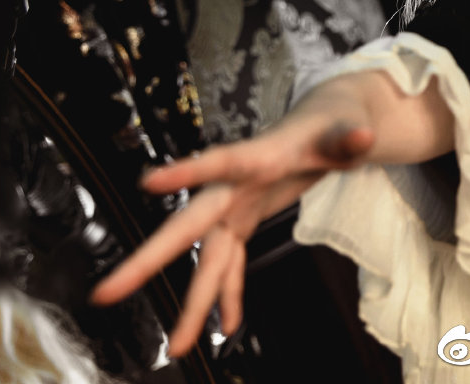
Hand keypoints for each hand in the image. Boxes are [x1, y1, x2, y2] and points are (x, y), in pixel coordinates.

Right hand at [89, 79, 378, 355]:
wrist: (323, 124)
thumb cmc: (333, 124)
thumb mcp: (348, 130)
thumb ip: (350, 138)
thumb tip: (364, 140)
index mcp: (257, 157)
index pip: (219, 162)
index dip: (187, 172)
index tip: (147, 183)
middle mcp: (234, 187)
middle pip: (187, 226)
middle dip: (148, 261)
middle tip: (105, 293)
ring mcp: (234, 207)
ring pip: (205, 260)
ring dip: (193, 302)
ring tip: (178, 346)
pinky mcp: (242, 221)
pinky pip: (229, 264)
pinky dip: (228, 293)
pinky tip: (226, 324)